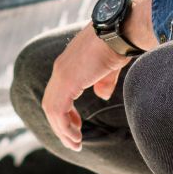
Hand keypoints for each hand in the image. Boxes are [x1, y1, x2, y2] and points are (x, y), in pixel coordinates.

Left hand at [41, 24, 131, 151]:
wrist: (121, 30)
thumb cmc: (118, 44)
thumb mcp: (109, 67)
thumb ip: (103, 82)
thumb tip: (101, 95)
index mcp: (68, 65)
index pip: (58, 94)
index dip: (65, 113)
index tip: (76, 127)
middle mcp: (60, 69)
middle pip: (51, 104)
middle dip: (61, 125)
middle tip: (73, 141)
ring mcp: (61, 74)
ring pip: (52, 110)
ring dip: (62, 130)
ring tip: (75, 144)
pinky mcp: (67, 80)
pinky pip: (58, 110)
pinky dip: (64, 126)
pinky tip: (76, 136)